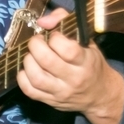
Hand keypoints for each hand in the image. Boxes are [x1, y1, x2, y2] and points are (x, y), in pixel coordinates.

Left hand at [17, 8, 123, 123]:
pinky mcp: (50, 101)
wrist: (100, 95)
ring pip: (37, 77)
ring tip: (31, 55)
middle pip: (47, 61)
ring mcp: (61, 92)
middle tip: (37, 41)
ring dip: (28, 61)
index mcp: (86, 62)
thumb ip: (65, 22)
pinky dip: (22, 78)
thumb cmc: (92, 64)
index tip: (54, 34)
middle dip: (36, 45)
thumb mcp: (86, 41)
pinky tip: (27, 69)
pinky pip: (30, 91)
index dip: (56, 37)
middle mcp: (74, 79)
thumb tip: (42, 21)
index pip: (68, 50)